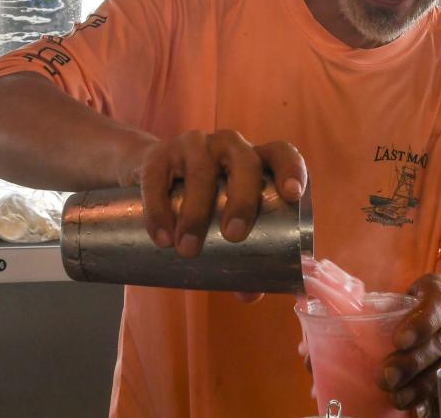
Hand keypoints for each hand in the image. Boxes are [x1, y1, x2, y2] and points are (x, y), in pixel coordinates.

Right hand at [117, 130, 306, 257]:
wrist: (148, 175)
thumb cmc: (202, 201)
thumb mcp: (223, 218)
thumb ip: (240, 254)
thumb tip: (252, 294)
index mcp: (254, 160)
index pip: (280, 153)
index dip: (291, 169)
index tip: (292, 195)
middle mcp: (228, 146)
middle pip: (245, 162)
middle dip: (243, 198)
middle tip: (234, 235)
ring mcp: (194, 145)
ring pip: (201, 170)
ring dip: (196, 212)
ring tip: (189, 249)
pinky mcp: (157, 155)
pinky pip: (157, 178)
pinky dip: (158, 208)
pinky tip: (161, 236)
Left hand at [378, 273, 440, 414]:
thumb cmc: (425, 316)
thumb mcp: (409, 306)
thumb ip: (381, 315)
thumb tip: (336, 339)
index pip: (438, 302)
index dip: (420, 322)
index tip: (399, 341)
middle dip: (414, 361)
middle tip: (387, 377)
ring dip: (426, 384)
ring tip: (399, 398)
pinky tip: (422, 409)